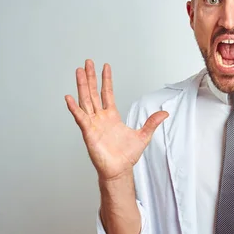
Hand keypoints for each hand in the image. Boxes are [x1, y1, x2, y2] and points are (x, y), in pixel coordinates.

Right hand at [65, 60, 168, 180]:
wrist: (119, 170)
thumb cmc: (127, 156)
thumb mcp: (143, 135)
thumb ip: (152, 123)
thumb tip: (165, 113)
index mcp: (112, 116)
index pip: (107, 93)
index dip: (106, 80)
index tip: (105, 67)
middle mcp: (100, 117)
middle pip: (94, 92)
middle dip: (91, 77)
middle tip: (88, 62)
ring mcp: (93, 124)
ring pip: (86, 100)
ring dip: (82, 86)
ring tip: (79, 72)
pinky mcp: (88, 132)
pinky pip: (80, 118)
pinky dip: (74, 108)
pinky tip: (69, 97)